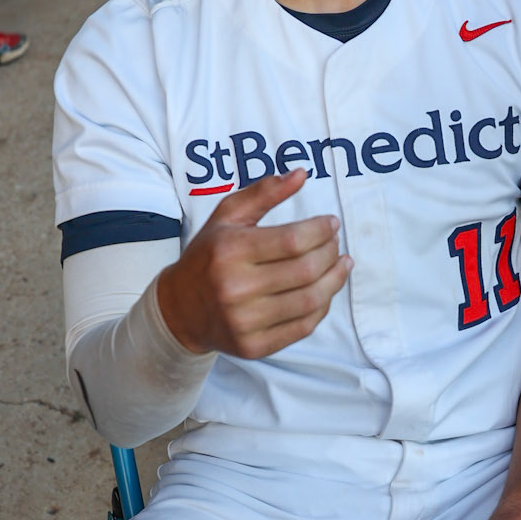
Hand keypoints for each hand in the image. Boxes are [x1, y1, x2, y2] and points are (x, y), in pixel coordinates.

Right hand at [155, 168, 351, 358]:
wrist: (179, 309)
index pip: (292, 240)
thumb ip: (264, 193)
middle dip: (330, 252)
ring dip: (335, 279)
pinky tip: (325, 290)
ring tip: (342, 263)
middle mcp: (235, 288)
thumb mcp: (227, 217)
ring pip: (311, 300)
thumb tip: (302, 173)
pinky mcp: (254, 346)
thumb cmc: (207, 256)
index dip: (321, 230)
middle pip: (306, 270)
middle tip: (335, 243)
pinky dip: (322, 306)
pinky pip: (303, 326)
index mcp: (229, 251)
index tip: (332, 223)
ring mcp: (244, 321)